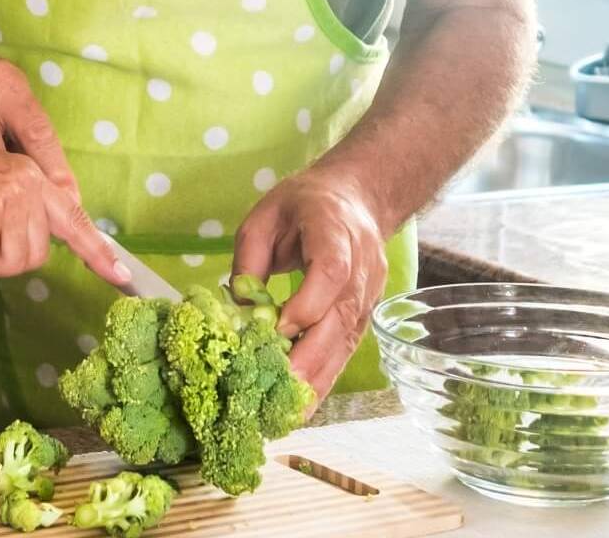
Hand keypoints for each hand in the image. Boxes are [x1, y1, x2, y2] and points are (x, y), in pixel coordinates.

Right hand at [0, 129, 128, 284]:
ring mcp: (10, 192)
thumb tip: (31, 251)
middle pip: (37, 253)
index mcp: (31, 175)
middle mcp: (28, 180)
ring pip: (13, 261)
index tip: (123, 278)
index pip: (73, 217)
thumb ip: (13, 215)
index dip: (97, 251)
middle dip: (0, 261)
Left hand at [232, 167, 387, 405]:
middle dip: (309, 358)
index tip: (275, 332)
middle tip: (277, 392)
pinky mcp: (366, 313)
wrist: (355, 196)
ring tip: (288, 413)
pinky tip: (303, 404)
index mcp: (334, 231)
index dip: (306, 304)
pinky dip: (325, 377)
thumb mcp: (263, 218)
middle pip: (341, 316)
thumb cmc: (301, 204)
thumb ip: (249, 261)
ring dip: (318, 378)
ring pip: (346, 340)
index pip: (330, 271)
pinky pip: (347, 348)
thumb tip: (238, 313)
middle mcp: (361, 265)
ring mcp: (370, 292)